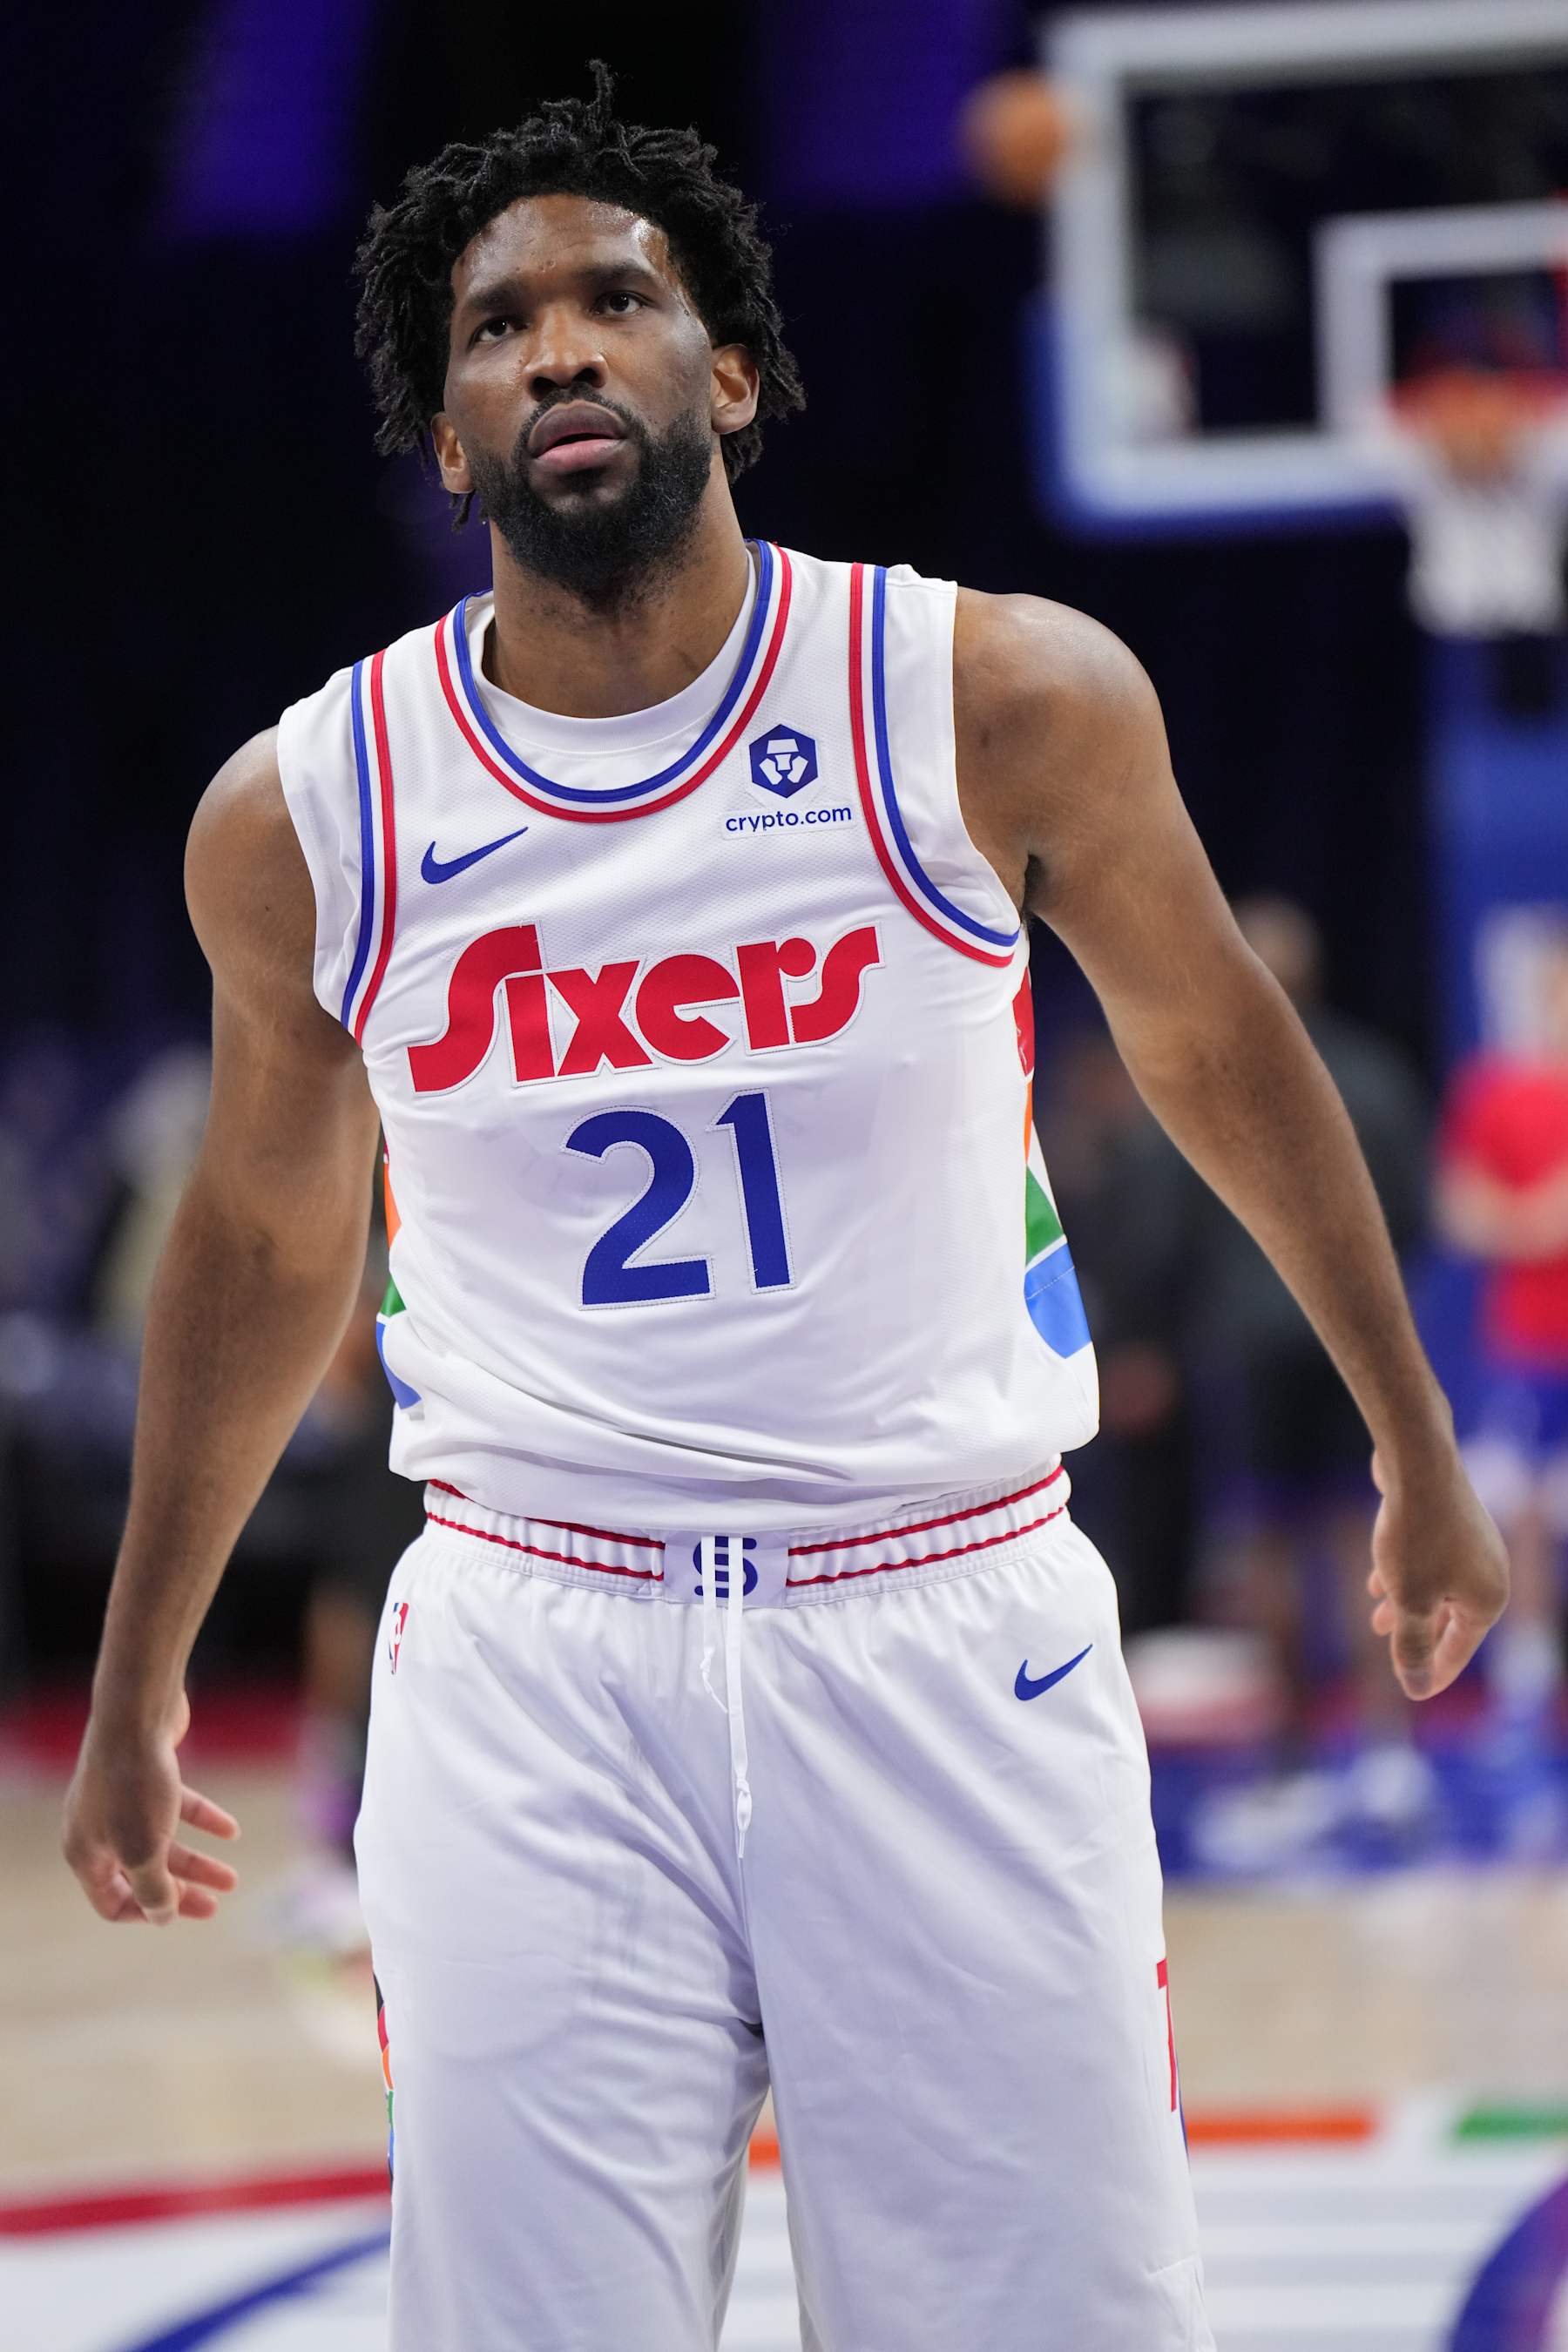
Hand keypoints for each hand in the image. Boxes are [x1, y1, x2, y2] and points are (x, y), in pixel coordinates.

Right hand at [62, 1688, 239, 1925]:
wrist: (137, 1712)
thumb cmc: (134, 1785)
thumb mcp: (143, 1850)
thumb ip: (153, 1888)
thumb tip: (163, 1916)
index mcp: (86, 1854)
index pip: (111, 1902)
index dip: (146, 1913)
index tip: (180, 1913)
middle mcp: (99, 1829)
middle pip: (142, 1875)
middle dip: (179, 1892)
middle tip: (216, 1904)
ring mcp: (122, 1800)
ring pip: (162, 1843)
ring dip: (198, 1863)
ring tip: (232, 1878)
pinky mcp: (147, 1775)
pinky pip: (175, 1808)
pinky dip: (203, 1820)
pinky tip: (232, 1831)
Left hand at [1367, 1448, 1509, 1699]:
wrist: (1418, 1464)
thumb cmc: (1416, 1537)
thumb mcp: (1409, 1602)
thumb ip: (1411, 1647)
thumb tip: (1414, 1690)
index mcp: (1489, 1601)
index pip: (1459, 1651)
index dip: (1432, 1674)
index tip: (1412, 1694)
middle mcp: (1489, 1573)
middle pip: (1450, 1620)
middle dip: (1417, 1639)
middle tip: (1394, 1662)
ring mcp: (1472, 1544)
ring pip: (1435, 1588)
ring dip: (1405, 1607)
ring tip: (1375, 1622)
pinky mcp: (1450, 1520)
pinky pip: (1428, 1561)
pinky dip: (1404, 1576)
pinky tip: (1375, 1583)